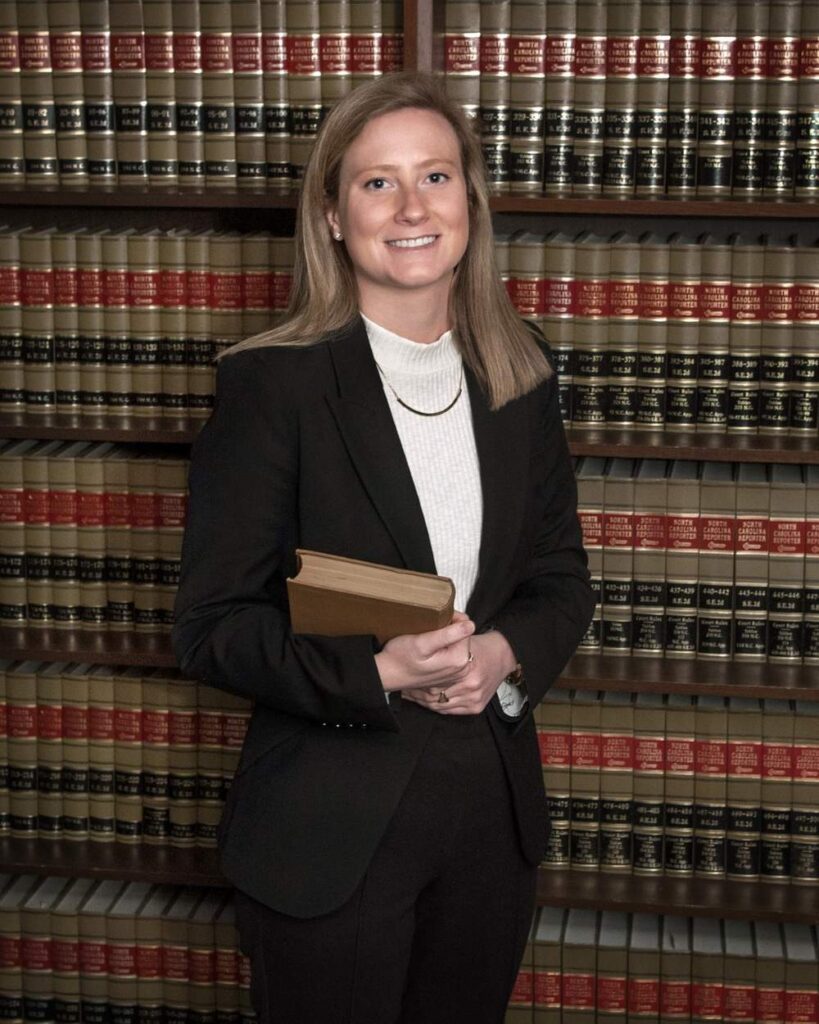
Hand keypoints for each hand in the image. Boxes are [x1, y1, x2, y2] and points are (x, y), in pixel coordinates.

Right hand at [375, 611, 474, 692]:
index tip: (435, 620)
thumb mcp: (421, 642)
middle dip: (449, 629)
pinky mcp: (449, 674)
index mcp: (459, 659)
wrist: (386, 675)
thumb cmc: (399, 658)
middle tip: (429, 631)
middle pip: (463, 636)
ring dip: (445, 638)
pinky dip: (443, 648)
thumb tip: (470, 624)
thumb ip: (448, 634)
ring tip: (427, 641)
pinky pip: (452, 653)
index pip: (466, 626)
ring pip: (458, 643)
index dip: (451, 618)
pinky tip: (429, 651)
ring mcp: (456, 673)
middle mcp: (462, 669)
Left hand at [403, 629, 518, 715]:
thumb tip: (418, 634)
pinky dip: (437, 707)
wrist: (502, 655)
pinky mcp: (476, 707)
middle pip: (434, 695)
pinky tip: (426, 702)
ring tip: (411, 695)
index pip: (430, 683)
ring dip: (424, 701)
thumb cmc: (478, 647)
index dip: (414, 683)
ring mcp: (474, 698)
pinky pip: (449, 711)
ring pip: (440, 705)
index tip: (403, 682)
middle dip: (417, 693)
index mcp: (464, 669)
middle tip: (404, 690)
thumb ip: (443, 639)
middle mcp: (470, 686)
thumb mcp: (459, 639)